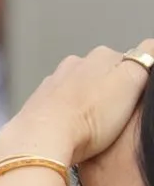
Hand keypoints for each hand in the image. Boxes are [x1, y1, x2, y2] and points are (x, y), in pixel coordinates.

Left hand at [0, 42, 153, 169]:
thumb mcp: (130, 83)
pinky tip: (74, 128)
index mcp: (100, 56)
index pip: (129, 62)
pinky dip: (70, 114)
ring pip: (81, 90)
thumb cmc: (89, 117)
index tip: (136, 99)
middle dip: (111, 92)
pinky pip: (63, 106)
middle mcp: (75, 64)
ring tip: (95, 125)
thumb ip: (143, 60)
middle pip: (103, 76)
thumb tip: (150, 47)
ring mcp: (55, 82)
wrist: (44, 138)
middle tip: (116, 116)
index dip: (136, 83)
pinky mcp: (42, 103)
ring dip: (89, 103)